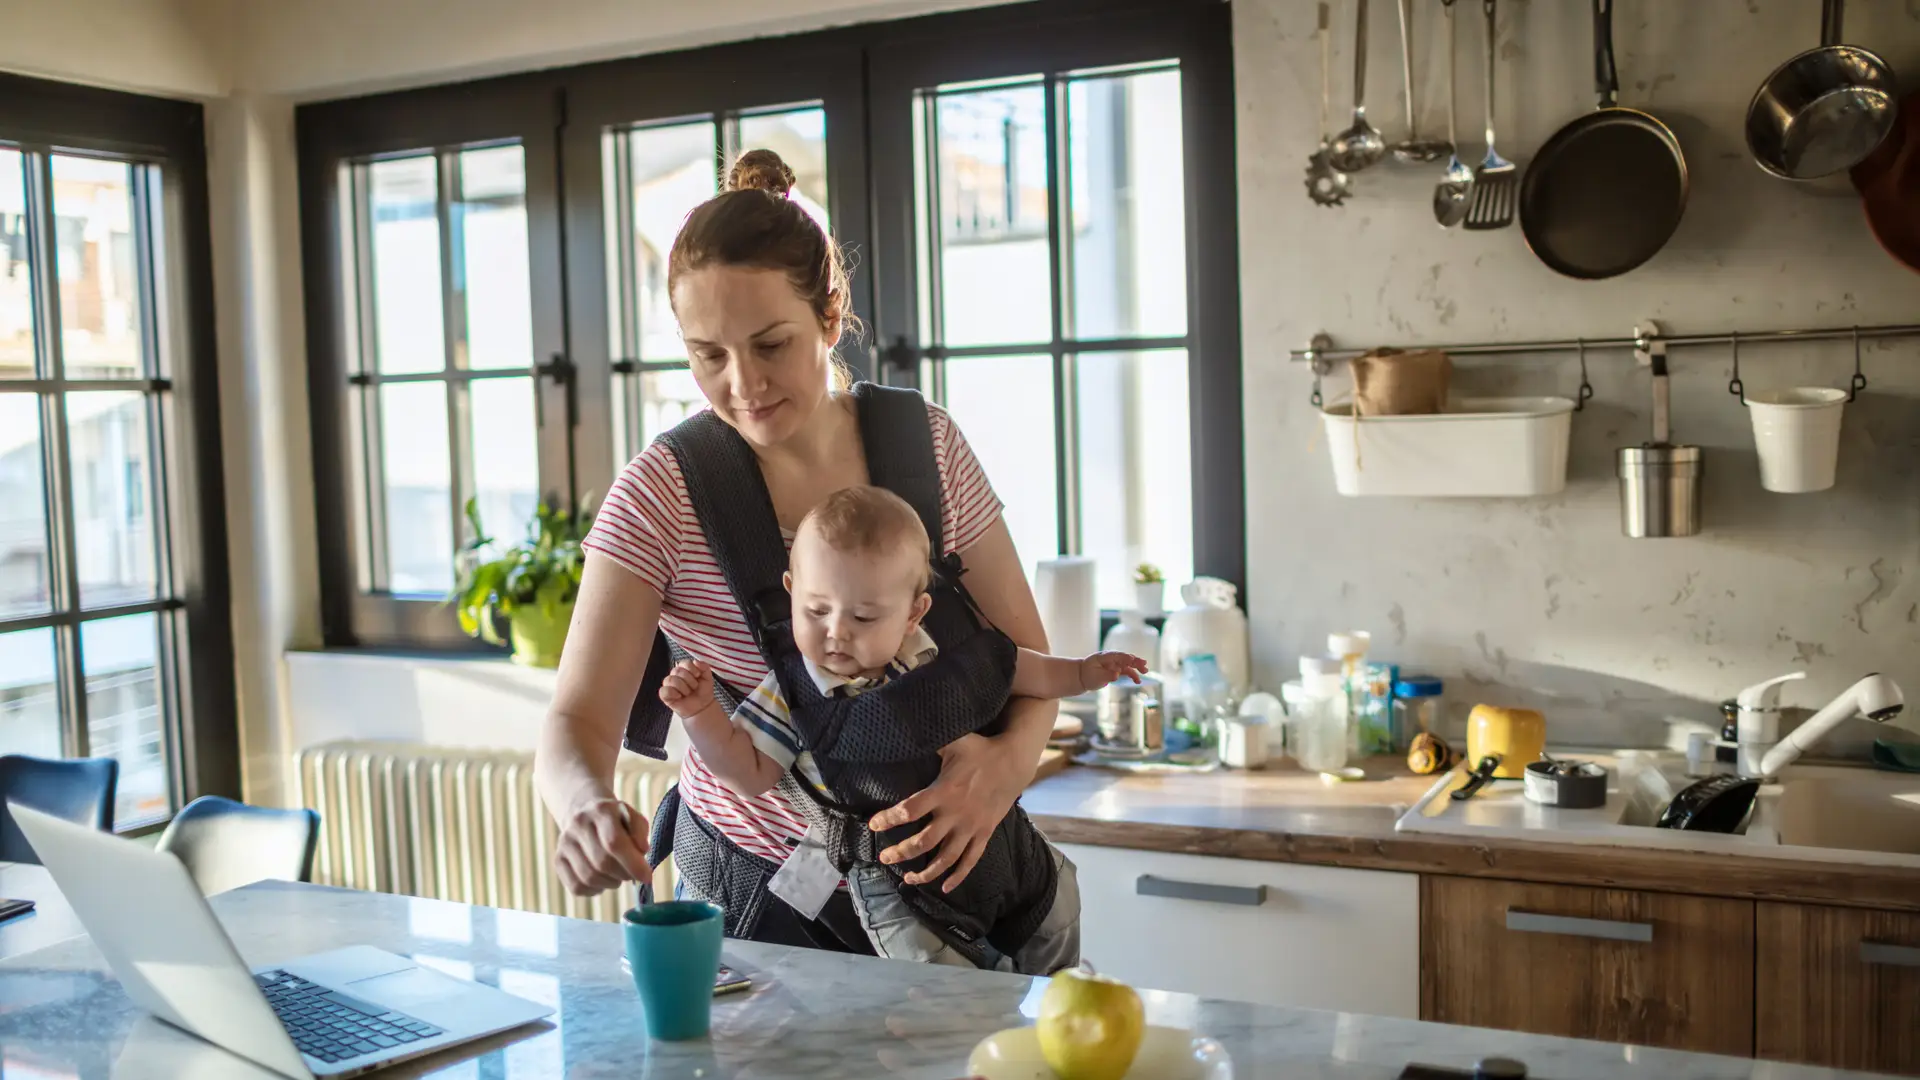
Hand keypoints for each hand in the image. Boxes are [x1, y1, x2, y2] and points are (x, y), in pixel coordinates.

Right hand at [553, 796, 649, 895]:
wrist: (584, 811)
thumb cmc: (616, 820)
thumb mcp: (632, 817)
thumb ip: (640, 832)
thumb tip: (642, 852)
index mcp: (601, 810)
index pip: (614, 842)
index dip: (633, 864)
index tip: (647, 877)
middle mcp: (579, 825)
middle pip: (602, 862)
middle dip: (624, 875)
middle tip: (632, 874)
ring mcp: (565, 843)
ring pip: (589, 877)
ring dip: (611, 883)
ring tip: (618, 876)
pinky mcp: (558, 860)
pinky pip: (576, 887)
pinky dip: (595, 890)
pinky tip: (603, 880)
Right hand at [659, 659, 716, 717]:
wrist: (702, 706)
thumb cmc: (702, 690)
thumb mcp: (707, 677)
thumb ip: (704, 666)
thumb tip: (695, 661)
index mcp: (684, 668)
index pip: (684, 663)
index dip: (692, 669)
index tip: (698, 676)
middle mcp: (675, 674)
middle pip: (677, 671)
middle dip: (690, 681)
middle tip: (694, 687)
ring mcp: (668, 684)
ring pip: (670, 680)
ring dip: (683, 688)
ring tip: (687, 693)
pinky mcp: (664, 695)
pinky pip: (664, 690)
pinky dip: (673, 693)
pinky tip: (679, 696)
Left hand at [868, 732, 1027, 891]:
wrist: (1014, 763)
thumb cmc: (980, 750)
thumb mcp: (955, 741)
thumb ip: (931, 739)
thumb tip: (907, 729)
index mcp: (943, 791)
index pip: (910, 810)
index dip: (889, 819)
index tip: (874, 825)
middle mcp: (955, 814)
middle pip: (924, 842)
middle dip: (901, 852)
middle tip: (884, 858)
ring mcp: (971, 827)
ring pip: (946, 858)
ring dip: (926, 872)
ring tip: (908, 879)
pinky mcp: (984, 833)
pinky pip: (971, 860)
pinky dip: (958, 876)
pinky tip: (945, 888)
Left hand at [1080, 651, 1147, 692]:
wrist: (1083, 677)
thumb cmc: (1088, 675)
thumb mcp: (1095, 677)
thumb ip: (1106, 675)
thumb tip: (1117, 675)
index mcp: (1103, 657)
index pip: (1115, 656)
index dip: (1124, 657)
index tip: (1132, 659)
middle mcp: (1111, 659)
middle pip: (1124, 658)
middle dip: (1135, 661)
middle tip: (1144, 664)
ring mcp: (1115, 663)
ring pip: (1128, 664)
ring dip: (1137, 667)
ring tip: (1145, 671)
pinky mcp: (1118, 669)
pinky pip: (1127, 671)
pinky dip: (1133, 675)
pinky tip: (1138, 681)